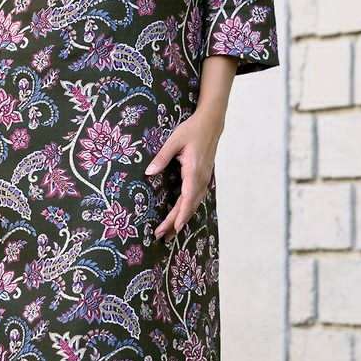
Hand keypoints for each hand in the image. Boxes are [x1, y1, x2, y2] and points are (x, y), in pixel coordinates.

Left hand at [145, 109, 222, 240]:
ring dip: (182, 218)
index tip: (174, 228)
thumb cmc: (192, 130)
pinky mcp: (204, 178)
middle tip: (161, 236)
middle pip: (189, 206)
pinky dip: (188, 209)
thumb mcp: (174, 140)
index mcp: (194, 171)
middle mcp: (201, 179)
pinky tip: (181, 216)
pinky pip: (196, 198)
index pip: (187, 199)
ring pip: (193, 204)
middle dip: (176, 222)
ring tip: (169, 233)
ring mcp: (204, 179)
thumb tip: (149, 172)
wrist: (211, 123)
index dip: (181, 215)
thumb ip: (162, 157)